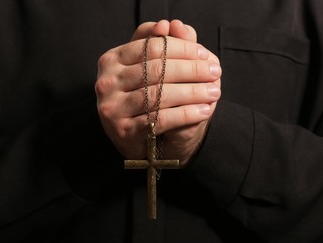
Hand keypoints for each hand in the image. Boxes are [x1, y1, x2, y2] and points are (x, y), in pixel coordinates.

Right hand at [95, 21, 220, 166]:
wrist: (134, 138)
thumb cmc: (143, 97)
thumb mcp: (147, 68)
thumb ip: (160, 45)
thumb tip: (172, 24)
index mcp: (111, 60)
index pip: (152, 46)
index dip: (183, 49)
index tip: (205, 55)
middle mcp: (106, 82)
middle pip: (157, 69)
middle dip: (192, 69)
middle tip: (215, 72)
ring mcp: (112, 107)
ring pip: (160, 94)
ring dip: (193, 92)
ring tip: (214, 91)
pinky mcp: (124, 130)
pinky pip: (161, 118)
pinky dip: (187, 113)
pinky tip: (204, 110)